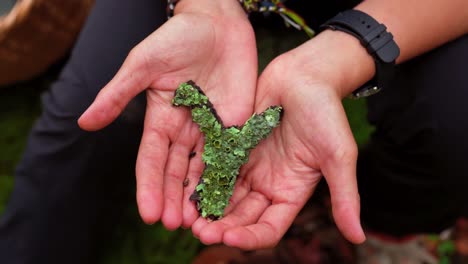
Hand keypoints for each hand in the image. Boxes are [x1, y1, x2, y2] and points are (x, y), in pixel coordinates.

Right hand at [78, 0, 257, 229]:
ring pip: (204, 170)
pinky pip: (232, 155)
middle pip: (177, 171)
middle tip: (174, 226)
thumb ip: (117, 94)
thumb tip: (84, 123)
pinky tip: (227, 199)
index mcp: (160, 119)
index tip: (149, 212)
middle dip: (175, 199)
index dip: (149, 186)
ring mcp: (211, 129)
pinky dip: (228, 178)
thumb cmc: (176, 37)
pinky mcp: (235, 124)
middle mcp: (184, 130)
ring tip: (199, 222)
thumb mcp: (143, 65)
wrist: (217, 22)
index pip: (151, 160)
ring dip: (200, 196)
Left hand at [192, 31, 373, 248]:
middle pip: (242, 217)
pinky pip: (215, 168)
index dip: (250, 237)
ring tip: (187, 218)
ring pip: (225, 196)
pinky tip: (187, 187)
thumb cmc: (327, 114)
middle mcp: (268, 184)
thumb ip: (345, 197)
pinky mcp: (234, 147)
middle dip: (221, 227)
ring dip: (208, 209)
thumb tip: (359, 238)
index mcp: (291, 193)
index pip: (269, 227)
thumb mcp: (338, 156)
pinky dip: (203, 181)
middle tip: (199, 232)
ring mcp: (249, 166)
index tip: (229, 238)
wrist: (305, 75)